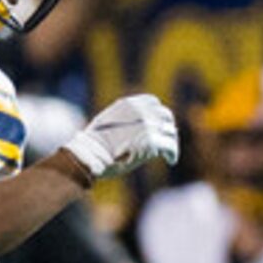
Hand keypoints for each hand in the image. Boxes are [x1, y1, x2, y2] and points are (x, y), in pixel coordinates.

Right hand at [62, 94, 178, 181]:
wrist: (90, 155)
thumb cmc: (94, 144)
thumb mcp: (107, 122)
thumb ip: (125, 118)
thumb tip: (140, 124)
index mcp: (129, 104)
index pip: (153, 103)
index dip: (158, 114)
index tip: (158, 125)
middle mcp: (141, 111)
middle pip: (165, 116)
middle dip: (166, 128)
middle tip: (166, 140)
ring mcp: (147, 125)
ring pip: (170, 131)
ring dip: (170, 141)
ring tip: (168, 153)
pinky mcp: (152, 142)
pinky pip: (170, 146)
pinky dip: (172, 153)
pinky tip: (170, 160)